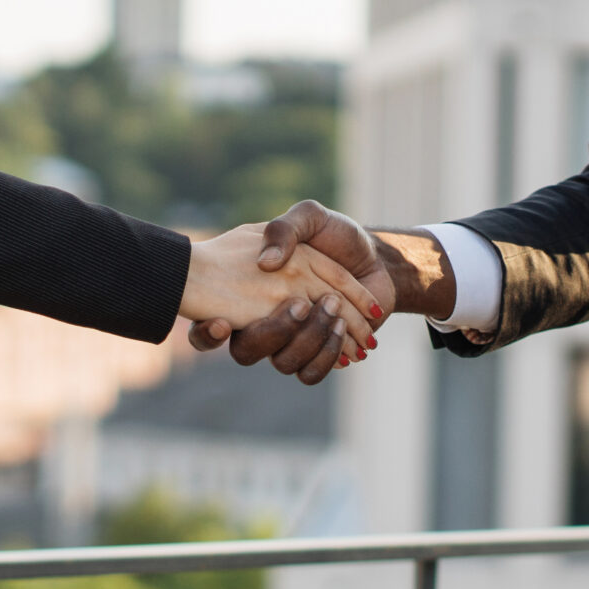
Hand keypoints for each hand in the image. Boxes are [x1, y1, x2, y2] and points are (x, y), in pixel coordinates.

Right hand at [189, 202, 412, 381]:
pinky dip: (327, 356)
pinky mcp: (316, 353)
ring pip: (284, 362)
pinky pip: (310, 372)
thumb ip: (284, 229)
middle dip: (276, 330)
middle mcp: (267, 317)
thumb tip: (267, 265)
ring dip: (308, 340)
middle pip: (250, 348)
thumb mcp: (308, 217)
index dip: (211, 331)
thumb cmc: (339, 235)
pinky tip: (347, 341)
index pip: (219, 319)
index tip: (221, 323)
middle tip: (303, 304)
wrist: (378, 257)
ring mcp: (292, 338)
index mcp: (254, 288)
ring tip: (334, 315)